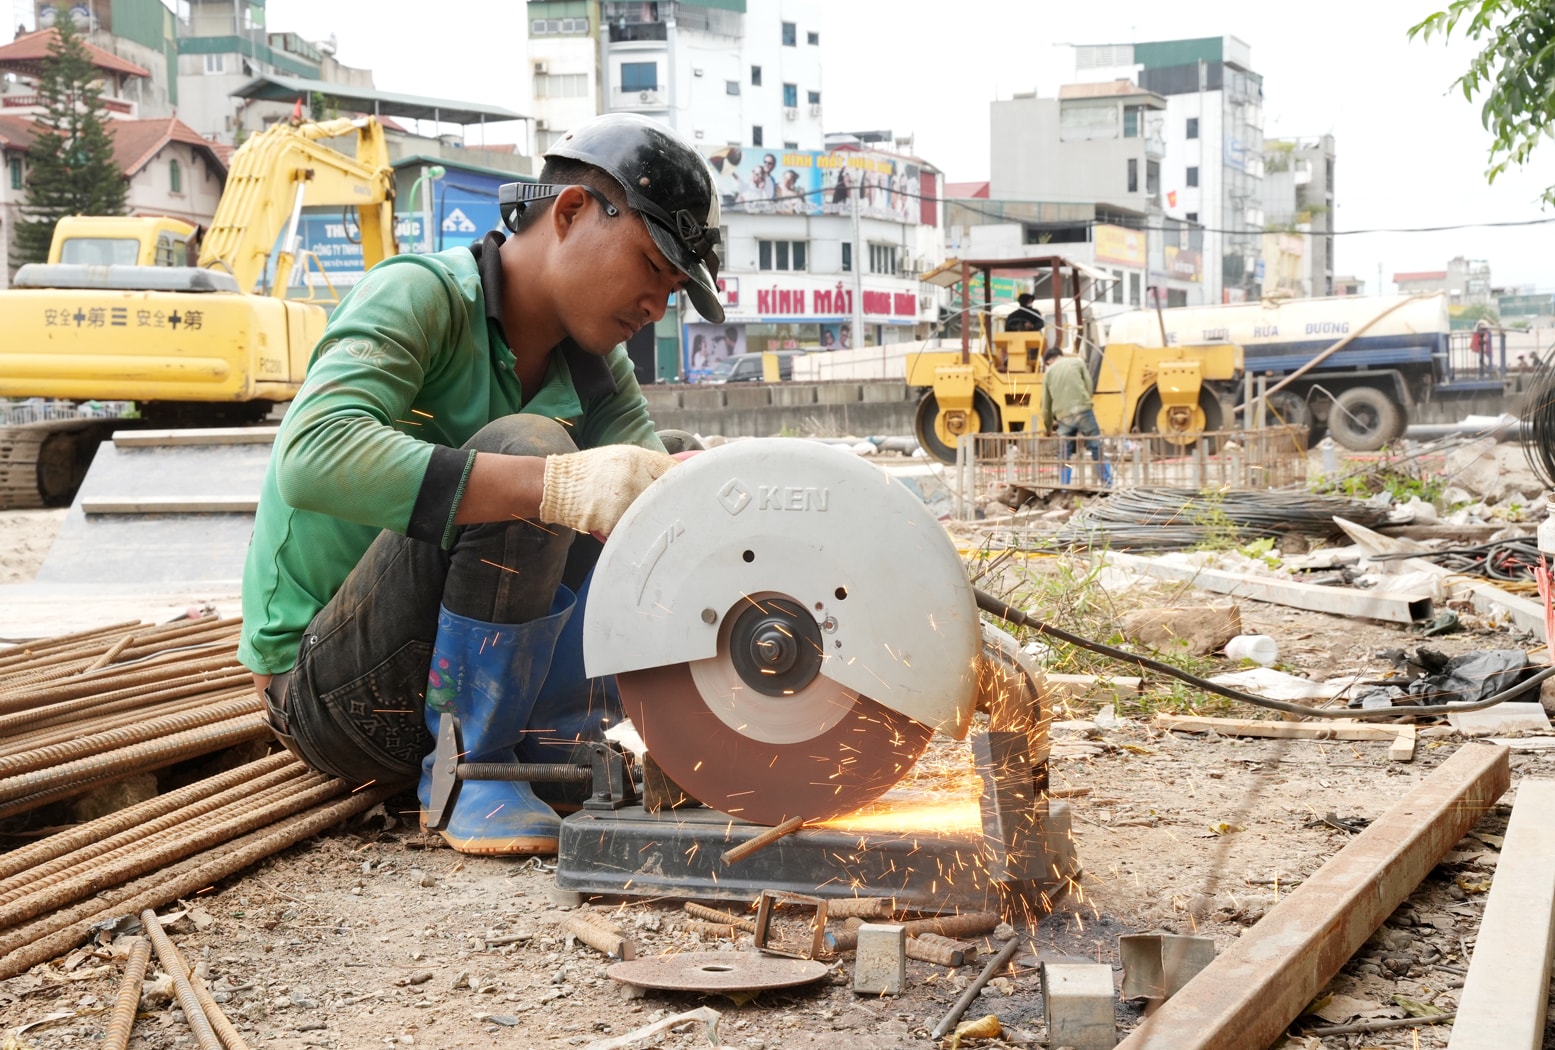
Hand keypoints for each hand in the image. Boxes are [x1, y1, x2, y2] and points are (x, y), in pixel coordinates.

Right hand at [538, 445, 677, 535]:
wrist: (556, 485)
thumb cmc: (590, 472)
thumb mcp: (620, 457)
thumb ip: (648, 464)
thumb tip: (678, 474)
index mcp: (636, 458)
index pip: (672, 469)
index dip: (684, 482)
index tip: (690, 491)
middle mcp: (632, 476)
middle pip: (665, 497)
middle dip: (670, 506)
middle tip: (676, 514)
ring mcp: (622, 499)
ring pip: (649, 516)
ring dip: (650, 521)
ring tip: (648, 524)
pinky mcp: (611, 519)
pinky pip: (631, 529)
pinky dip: (630, 531)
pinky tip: (624, 527)